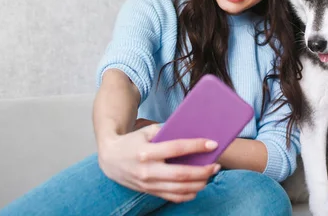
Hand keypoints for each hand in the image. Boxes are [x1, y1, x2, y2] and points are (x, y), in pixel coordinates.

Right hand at [98, 123, 219, 202]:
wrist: (110, 159)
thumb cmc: (132, 141)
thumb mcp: (146, 131)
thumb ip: (166, 131)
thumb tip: (192, 132)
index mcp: (147, 152)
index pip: (176, 148)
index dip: (196, 146)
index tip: (213, 144)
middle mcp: (147, 170)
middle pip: (181, 174)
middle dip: (202, 171)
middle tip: (216, 165)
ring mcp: (148, 184)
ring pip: (179, 189)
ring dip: (199, 183)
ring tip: (211, 175)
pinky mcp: (149, 192)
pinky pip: (172, 197)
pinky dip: (188, 194)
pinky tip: (198, 187)